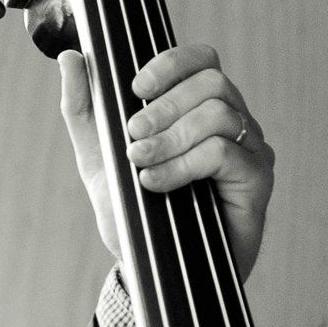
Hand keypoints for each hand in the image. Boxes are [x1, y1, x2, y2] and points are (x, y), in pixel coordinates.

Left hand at [58, 43, 274, 280]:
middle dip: (165, 104)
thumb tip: (70, 57)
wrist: (151, 269)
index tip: (135, 87)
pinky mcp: (257, 180)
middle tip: (133, 135)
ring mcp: (249, 149)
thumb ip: (83, 108)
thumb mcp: (98, 156)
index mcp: (198, 107)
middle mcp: (232, 122)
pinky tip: (156, 183)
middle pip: (212, 82)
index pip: (201, 60)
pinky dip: (183, 163)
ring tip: (141, 163)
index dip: (171, 63)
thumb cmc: (133, 209)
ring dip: (171, 137)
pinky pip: (224, 153)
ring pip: (219, 114)